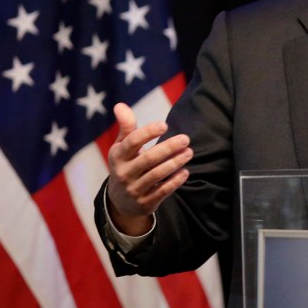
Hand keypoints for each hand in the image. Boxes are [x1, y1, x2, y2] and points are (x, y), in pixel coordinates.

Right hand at [105, 102, 192, 234]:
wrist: (120, 201)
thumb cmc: (126, 164)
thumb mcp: (122, 147)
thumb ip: (126, 127)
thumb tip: (120, 105)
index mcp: (118, 156)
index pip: (132, 142)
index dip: (148, 132)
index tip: (164, 125)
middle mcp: (124, 173)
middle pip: (148, 159)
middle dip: (168, 148)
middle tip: (186, 139)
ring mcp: (134, 189)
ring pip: (156, 175)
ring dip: (175, 163)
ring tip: (189, 152)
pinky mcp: (145, 202)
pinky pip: (162, 191)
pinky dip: (174, 181)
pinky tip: (185, 171)